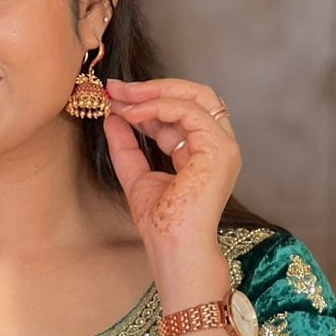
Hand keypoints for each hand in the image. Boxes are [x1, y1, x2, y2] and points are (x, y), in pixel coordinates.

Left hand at [102, 76, 242, 253]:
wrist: (173, 248)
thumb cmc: (162, 224)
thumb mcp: (136, 175)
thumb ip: (126, 146)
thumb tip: (113, 116)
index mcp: (203, 152)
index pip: (180, 112)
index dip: (148, 100)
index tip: (116, 96)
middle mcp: (218, 145)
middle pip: (195, 95)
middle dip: (154, 87)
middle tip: (118, 89)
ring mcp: (223, 146)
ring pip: (195, 97)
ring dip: (154, 93)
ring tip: (123, 99)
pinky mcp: (219, 150)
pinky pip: (190, 112)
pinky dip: (159, 108)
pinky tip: (135, 115)